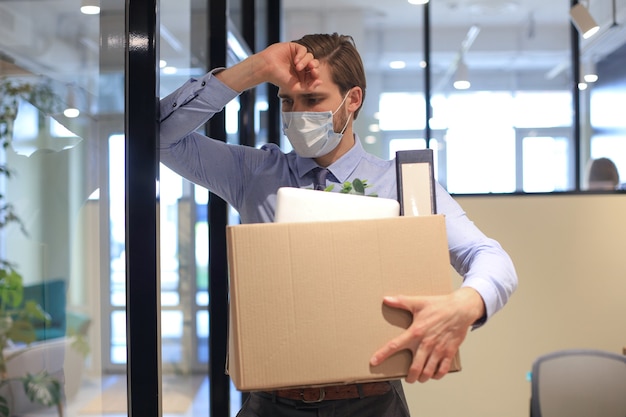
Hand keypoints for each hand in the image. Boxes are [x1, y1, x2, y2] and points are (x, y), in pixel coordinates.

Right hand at [216, 42, 319, 91]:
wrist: (266, 68)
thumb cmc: (278, 79)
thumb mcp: (295, 88)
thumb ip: (309, 88)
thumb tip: (321, 82)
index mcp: (303, 75)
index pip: (315, 73)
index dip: (317, 73)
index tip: (314, 74)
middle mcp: (301, 66)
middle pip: (315, 64)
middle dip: (315, 66)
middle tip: (311, 69)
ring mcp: (298, 56)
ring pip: (310, 56)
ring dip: (306, 62)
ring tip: (298, 67)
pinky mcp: (294, 48)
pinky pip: (303, 50)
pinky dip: (302, 55)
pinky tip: (296, 60)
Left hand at [369, 287, 484, 382]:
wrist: (461, 309)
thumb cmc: (440, 305)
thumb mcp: (418, 302)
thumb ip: (401, 302)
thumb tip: (386, 299)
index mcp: (415, 332)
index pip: (395, 345)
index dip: (383, 355)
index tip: (374, 361)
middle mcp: (426, 343)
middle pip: (414, 367)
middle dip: (409, 377)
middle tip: (408, 378)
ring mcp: (438, 349)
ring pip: (428, 372)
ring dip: (422, 378)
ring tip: (419, 378)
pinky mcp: (449, 352)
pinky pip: (443, 369)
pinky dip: (438, 375)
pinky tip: (434, 374)